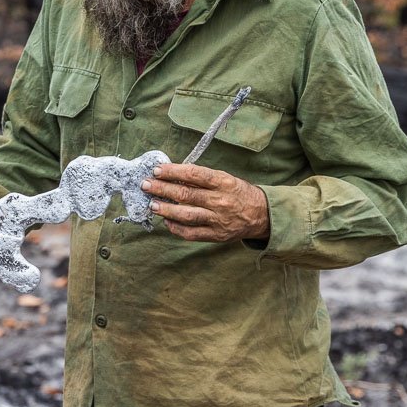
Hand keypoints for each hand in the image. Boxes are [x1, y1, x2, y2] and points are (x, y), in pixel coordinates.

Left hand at [140, 163, 270, 242]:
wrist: (261, 214)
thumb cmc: (237, 192)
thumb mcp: (224, 178)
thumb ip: (201, 178)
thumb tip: (172, 175)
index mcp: (223, 182)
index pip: (194, 175)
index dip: (173, 172)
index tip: (157, 170)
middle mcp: (220, 201)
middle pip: (186, 195)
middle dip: (162, 189)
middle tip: (146, 185)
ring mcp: (218, 220)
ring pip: (186, 215)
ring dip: (166, 209)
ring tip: (152, 204)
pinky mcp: (216, 235)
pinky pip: (191, 233)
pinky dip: (176, 228)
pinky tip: (166, 221)